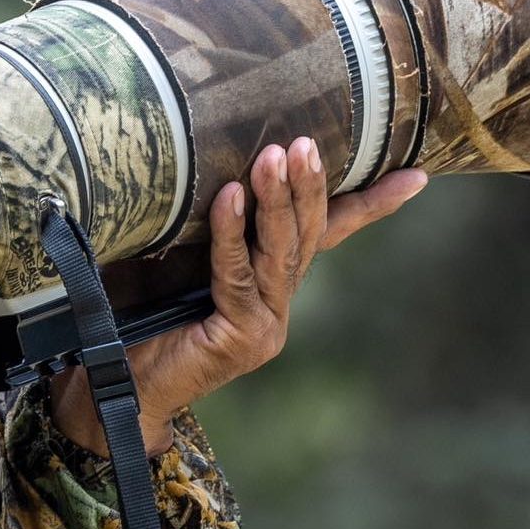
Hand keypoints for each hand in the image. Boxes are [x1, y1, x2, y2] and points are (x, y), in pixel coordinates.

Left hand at [51, 139, 426, 455]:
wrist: (113, 386)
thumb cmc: (136, 313)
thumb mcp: (176, 253)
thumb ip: (200, 215)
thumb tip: (201, 145)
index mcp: (273, 281)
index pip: (329, 233)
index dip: (371, 204)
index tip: (416, 175)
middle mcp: (277, 304)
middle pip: (309, 235)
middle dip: (312, 186)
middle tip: (306, 143)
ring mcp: (265, 324)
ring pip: (282, 252)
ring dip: (279, 200)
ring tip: (275, 156)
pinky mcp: (241, 338)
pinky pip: (237, 273)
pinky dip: (232, 232)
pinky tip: (229, 196)